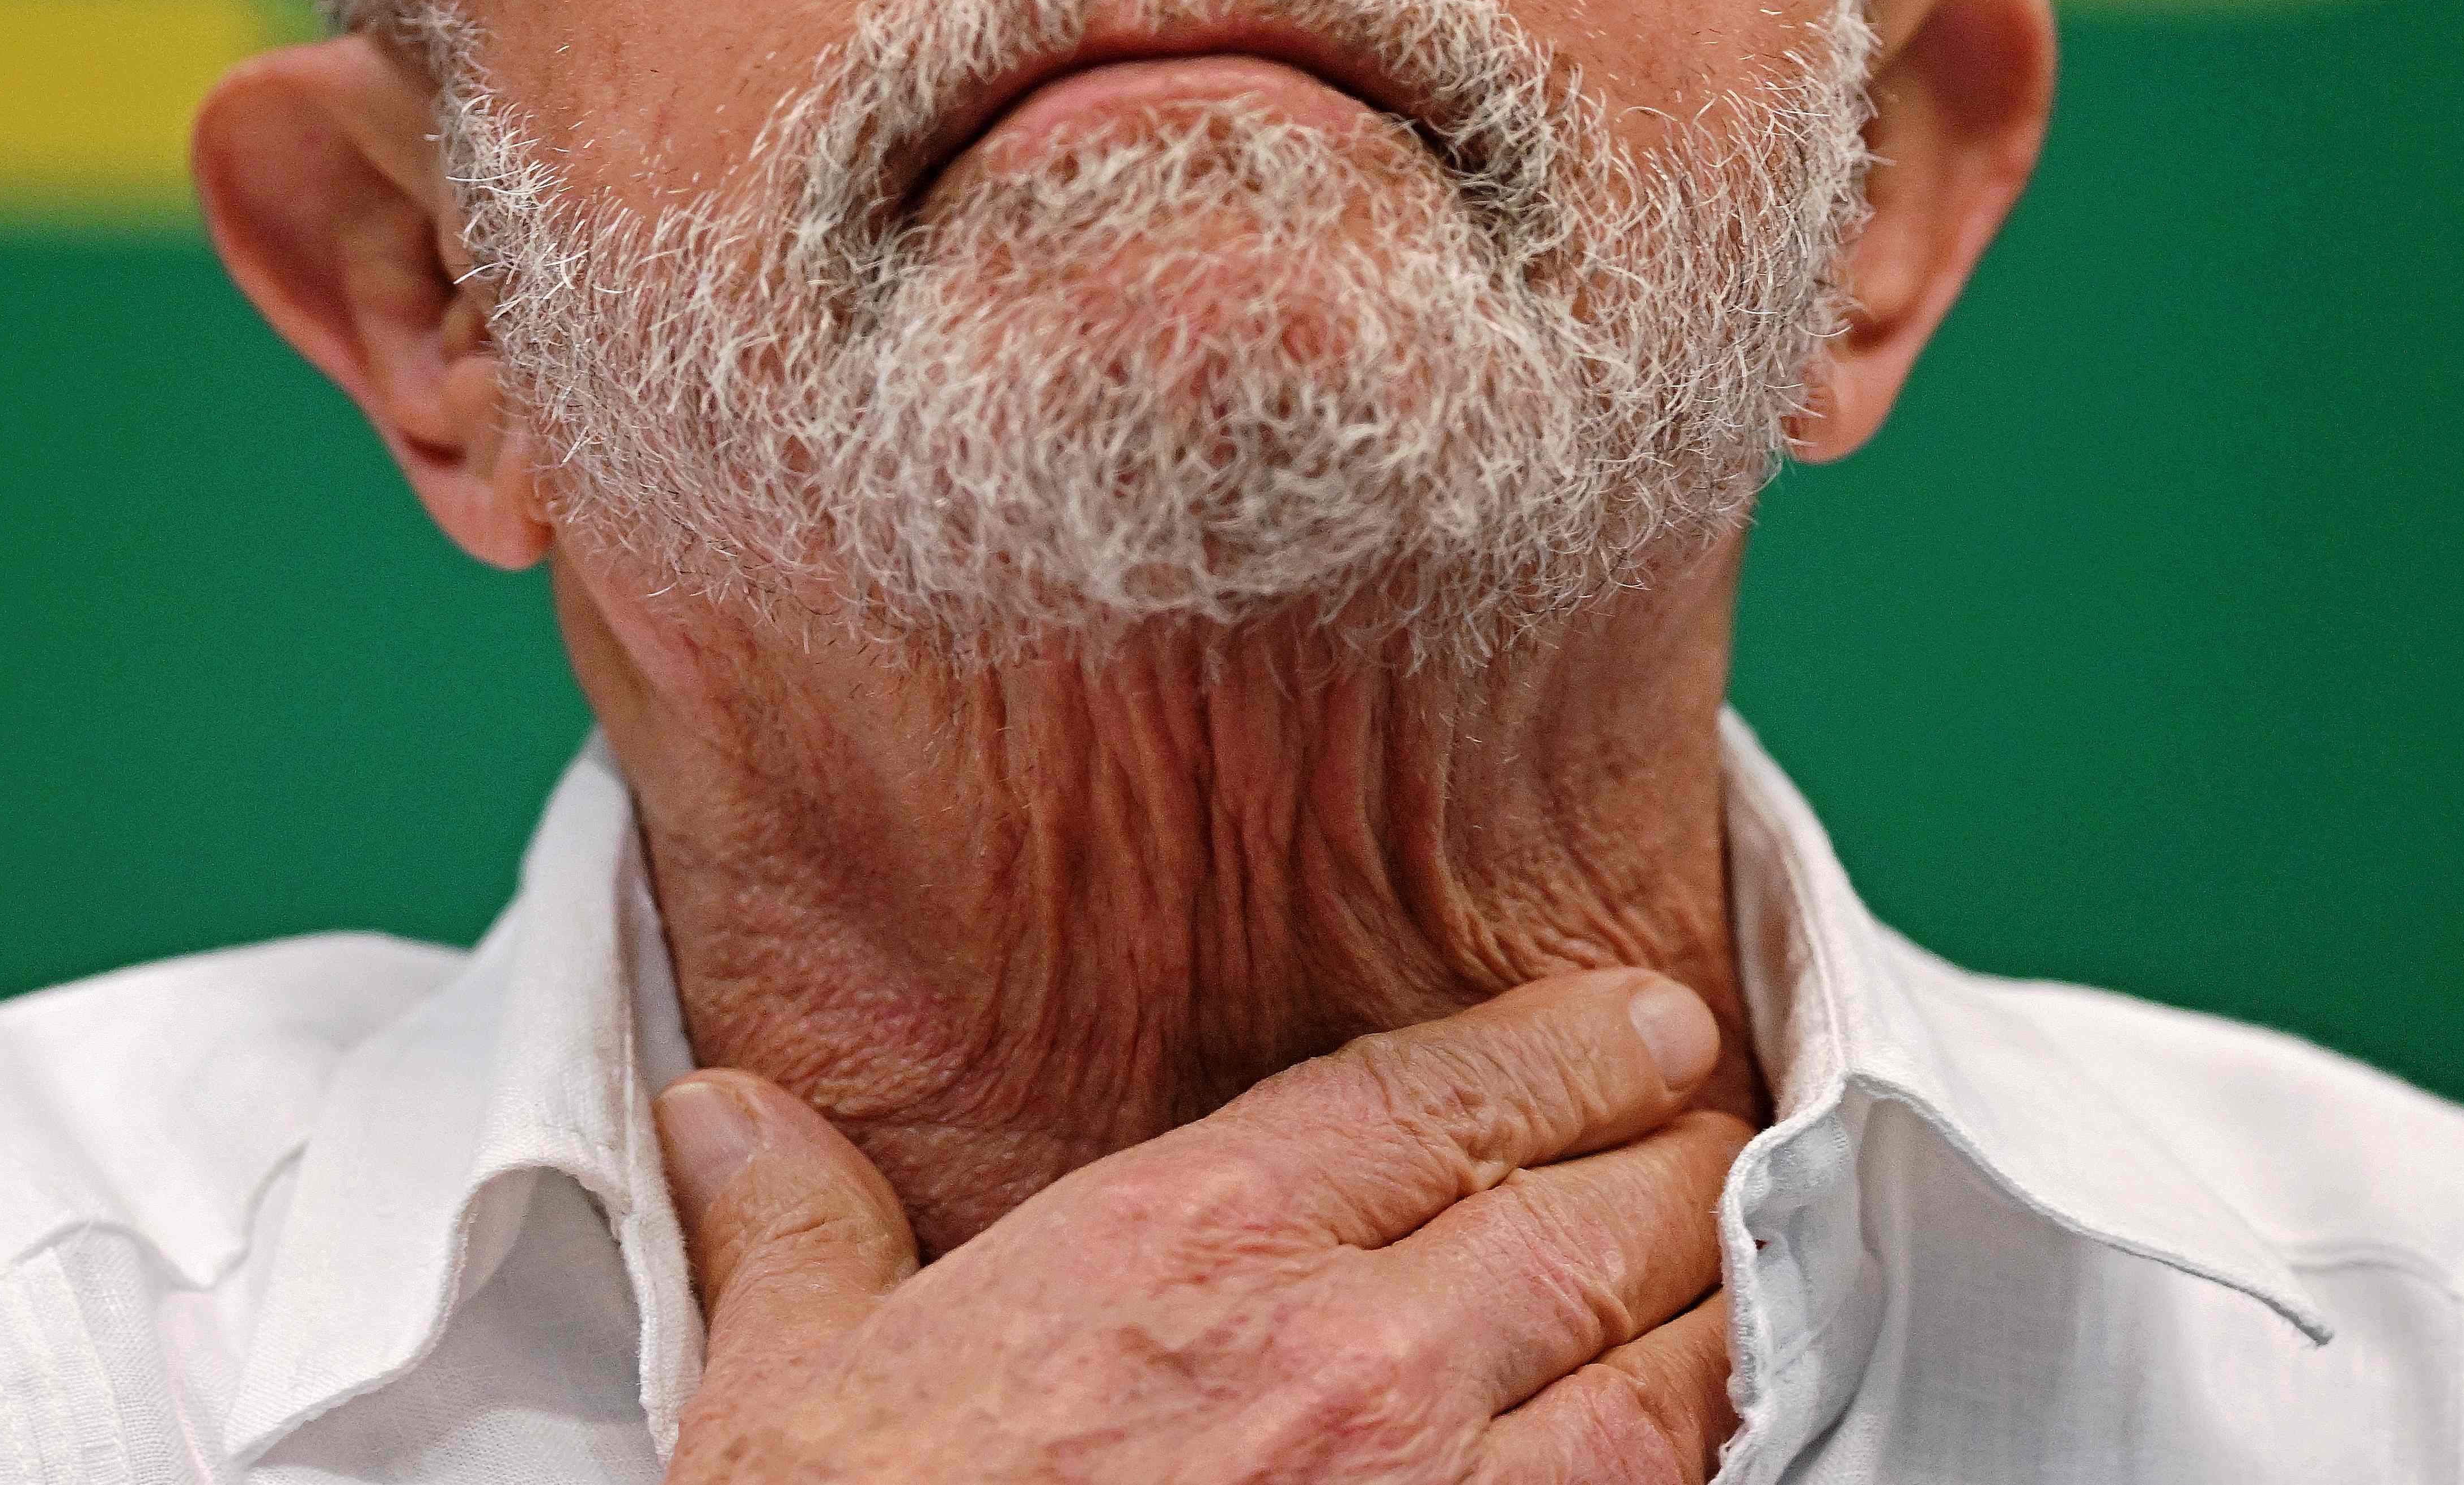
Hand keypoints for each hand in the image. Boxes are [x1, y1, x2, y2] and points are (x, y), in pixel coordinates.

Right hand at [654, 967, 1749, 1481]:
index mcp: (1184, 1257)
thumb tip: (722, 1119)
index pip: (1437, 1092)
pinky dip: (1710, 1461)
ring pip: (1671, 1372)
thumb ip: (797, 1234)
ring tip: (1741, 1270)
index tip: (1643, 1022)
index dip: (1567, 1043)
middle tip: (1713, 1128)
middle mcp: (1346, 1365)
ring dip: (1721, 1310)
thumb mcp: (783, 1397)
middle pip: (1594, 1214)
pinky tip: (1716, 1436)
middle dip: (1678, 1159)